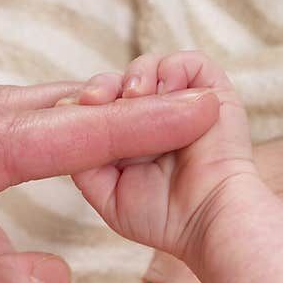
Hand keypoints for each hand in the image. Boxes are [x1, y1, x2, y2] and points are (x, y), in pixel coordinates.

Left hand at [62, 52, 256, 260]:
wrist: (208, 220)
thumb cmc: (163, 217)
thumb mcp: (107, 193)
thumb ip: (84, 161)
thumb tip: (68, 119)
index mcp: (136, 140)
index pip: (104, 105)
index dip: (86, 101)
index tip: (69, 110)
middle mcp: (160, 119)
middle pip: (122, 80)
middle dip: (103, 84)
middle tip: (95, 99)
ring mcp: (187, 105)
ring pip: (152, 66)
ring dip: (136, 75)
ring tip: (134, 96)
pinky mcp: (214, 95)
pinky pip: (191, 63)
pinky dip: (172, 68)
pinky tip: (163, 93)